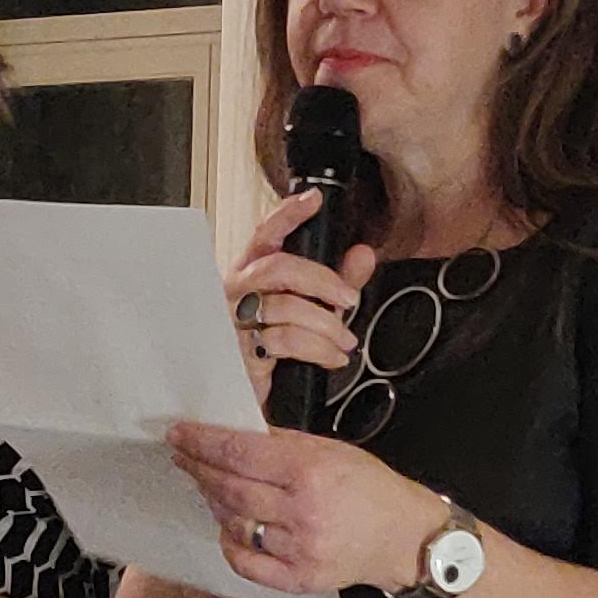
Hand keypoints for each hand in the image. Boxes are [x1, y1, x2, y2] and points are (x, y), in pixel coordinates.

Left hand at [166, 418, 440, 597]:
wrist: (404, 538)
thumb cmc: (371, 489)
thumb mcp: (332, 450)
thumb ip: (283, 442)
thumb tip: (236, 432)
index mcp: (311, 472)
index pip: (240, 452)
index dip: (203, 442)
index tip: (180, 434)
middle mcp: (303, 512)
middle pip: (231, 488)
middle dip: (199, 469)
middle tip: (183, 456)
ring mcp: (300, 550)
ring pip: (235, 524)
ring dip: (213, 502)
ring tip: (209, 486)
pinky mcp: (299, 579)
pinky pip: (246, 563)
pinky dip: (230, 543)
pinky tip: (230, 526)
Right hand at [224, 188, 373, 408]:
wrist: (246, 397)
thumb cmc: (272, 349)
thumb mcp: (310, 310)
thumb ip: (336, 282)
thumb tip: (363, 255)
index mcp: (251, 274)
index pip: (265, 235)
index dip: (287, 214)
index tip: (313, 200)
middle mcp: (237, 292)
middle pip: (278, 268)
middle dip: (322, 280)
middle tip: (348, 298)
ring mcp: (234, 321)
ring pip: (285, 307)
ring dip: (326, 324)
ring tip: (344, 340)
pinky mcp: (241, 352)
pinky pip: (285, 340)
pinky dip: (319, 349)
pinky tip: (331, 357)